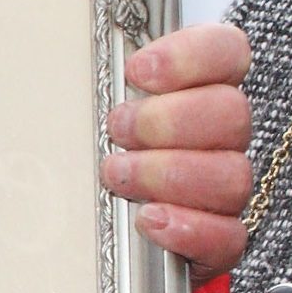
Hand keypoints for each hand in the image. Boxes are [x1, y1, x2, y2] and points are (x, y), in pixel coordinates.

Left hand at [103, 24, 253, 270]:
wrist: (109, 235)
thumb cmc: (105, 157)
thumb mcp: (94, 112)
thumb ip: (100, 88)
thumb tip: (60, 67)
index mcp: (201, 92)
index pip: (227, 52)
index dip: (190, 57)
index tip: (139, 71)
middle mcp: (222, 138)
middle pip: (231, 113)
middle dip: (168, 120)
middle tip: (118, 129)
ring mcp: (225, 190)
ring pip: (232, 175)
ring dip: (169, 173)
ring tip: (119, 175)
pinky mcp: (220, 240)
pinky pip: (228, 236)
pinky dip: (188, 228)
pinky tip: (149, 220)